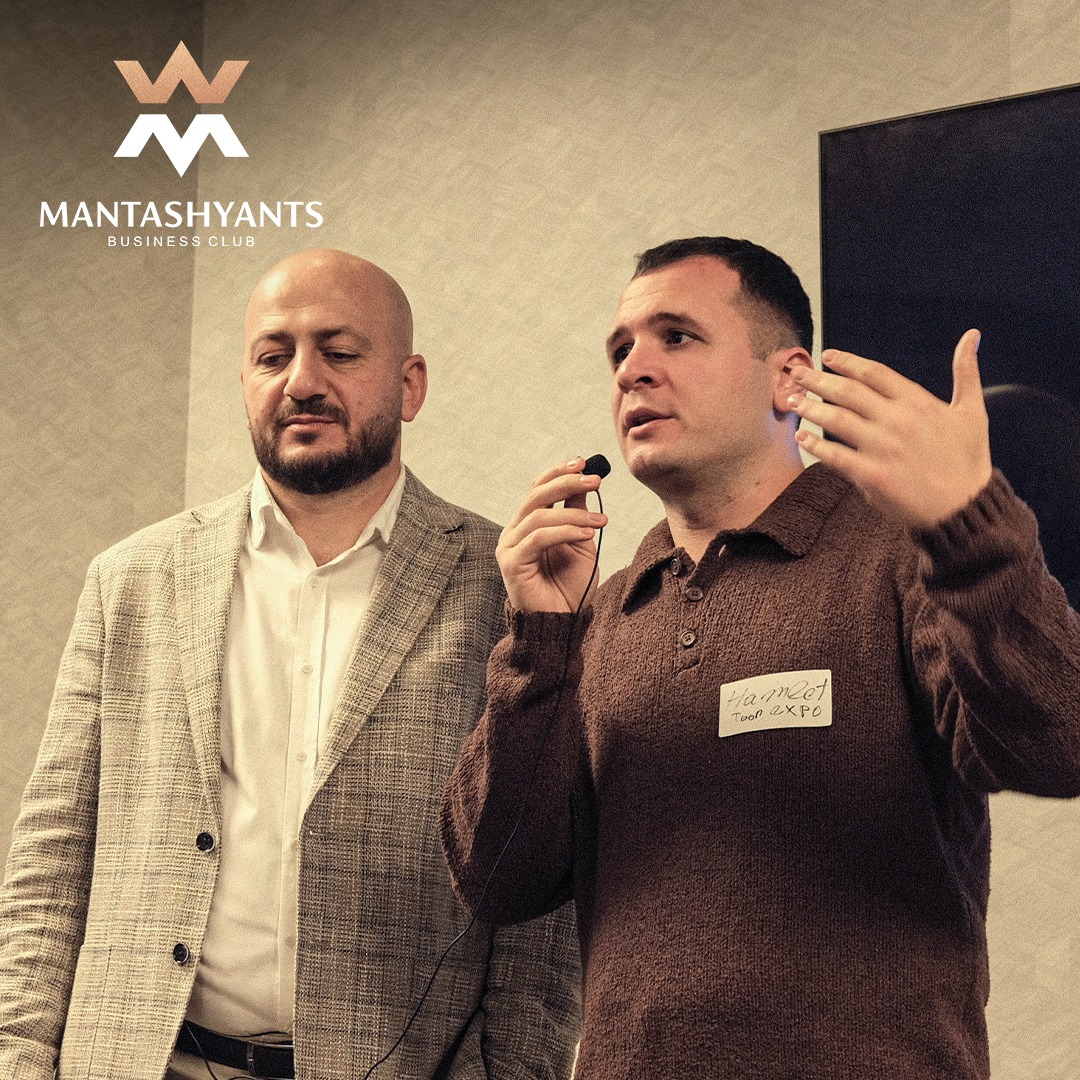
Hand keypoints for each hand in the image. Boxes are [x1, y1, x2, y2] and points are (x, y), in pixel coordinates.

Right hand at [497, 458, 607, 611]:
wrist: (563, 622)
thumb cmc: (570, 586)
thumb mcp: (580, 542)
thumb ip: (577, 513)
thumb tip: (586, 482)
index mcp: (528, 524)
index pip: (538, 489)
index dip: (559, 473)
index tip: (583, 462)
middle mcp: (514, 532)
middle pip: (536, 496)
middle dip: (567, 483)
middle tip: (595, 480)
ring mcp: (509, 547)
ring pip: (539, 516)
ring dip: (574, 515)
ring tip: (601, 523)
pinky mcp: (512, 563)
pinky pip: (538, 538)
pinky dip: (564, 531)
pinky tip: (587, 534)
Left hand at [790, 329, 992, 527]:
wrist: (966, 508)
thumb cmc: (968, 461)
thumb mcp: (973, 412)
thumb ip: (966, 373)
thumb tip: (971, 335)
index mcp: (918, 403)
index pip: (874, 373)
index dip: (847, 363)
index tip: (827, 357)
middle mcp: (897, 420)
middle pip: (848, 392)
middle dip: (818, 380)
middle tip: (795, 374)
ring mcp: (883, 448)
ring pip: (837, 421)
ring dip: (811, 408)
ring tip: (792, 401)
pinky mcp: (872, 476)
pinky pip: (836, 457)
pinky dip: (816, 446)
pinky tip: (800, 437)